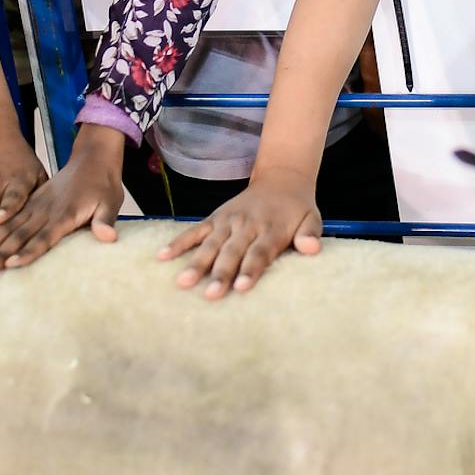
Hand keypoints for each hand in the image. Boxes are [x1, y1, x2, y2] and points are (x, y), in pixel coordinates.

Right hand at [0, 128, 123, 272]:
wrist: (93, 157)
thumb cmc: (103, 184)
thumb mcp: (111, 201)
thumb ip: (105, 220)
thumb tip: (109, 238)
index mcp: (65, 212)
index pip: (45, 237)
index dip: (29, 251)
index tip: (11, 264)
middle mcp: (46, 210)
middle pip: (20, 234)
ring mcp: (36, 204)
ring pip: (9, 227)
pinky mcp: (31, 201)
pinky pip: (9, 217)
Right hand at [161, 172, 321, 297]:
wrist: (281, 179)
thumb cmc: (296, 209)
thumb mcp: (312, 218)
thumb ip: (311, 234)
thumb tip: (312, 249)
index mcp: (271, 229)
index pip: (260, 253)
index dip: (251, 270)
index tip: (241, 288)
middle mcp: (247, 225)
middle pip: (232, 252)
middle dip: (221, 274)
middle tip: (210, 295)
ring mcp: (228, 221)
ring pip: (211, 244)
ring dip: (196, 263)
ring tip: (182, 282)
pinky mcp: (215, 218)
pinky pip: (194, 231)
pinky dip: (178, 243)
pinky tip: (162, 257)